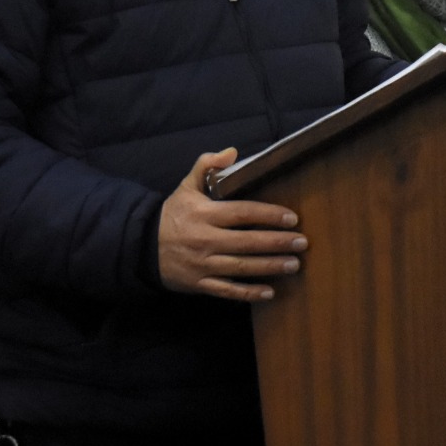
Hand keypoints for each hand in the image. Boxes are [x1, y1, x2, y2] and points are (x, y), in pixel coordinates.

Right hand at [158, 148, 307, 300]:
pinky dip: (248, 293)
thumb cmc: (173, 214)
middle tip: (302, 242)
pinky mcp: (200, 284)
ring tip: (294, 265)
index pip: (242, 213)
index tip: (292, 218)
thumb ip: (206, 165)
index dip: (268, 215)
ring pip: (241, 267)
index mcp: (204, 214)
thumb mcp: (186, 186)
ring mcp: (202, 264)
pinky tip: (270, 292)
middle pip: (247, 242)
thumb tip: (231, 152)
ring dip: (269, 267)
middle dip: (276, 242)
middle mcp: (204, 240)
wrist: (143, 247)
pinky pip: (227, 290)